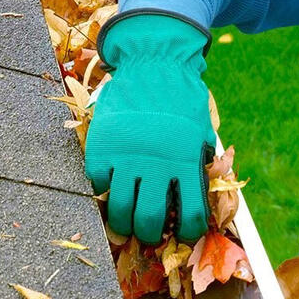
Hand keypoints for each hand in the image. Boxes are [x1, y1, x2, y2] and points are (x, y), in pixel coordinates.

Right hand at [84, 11, 216, 243]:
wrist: (154, 62)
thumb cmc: (181, 99)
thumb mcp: (200, 131)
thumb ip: (197, 162)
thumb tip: (197, 195)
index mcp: (186, 162)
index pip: (191, 213)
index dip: (189, 232)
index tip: (184, 236)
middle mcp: (156, 164)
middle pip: (150, 219)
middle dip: (149, 234)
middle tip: (148, 234)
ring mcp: (127, 157)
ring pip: (120, 209)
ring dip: (122, 224)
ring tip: (124, 224)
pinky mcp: (102, 147)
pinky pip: (98, 184)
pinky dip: (102, 191)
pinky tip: (109, 189)